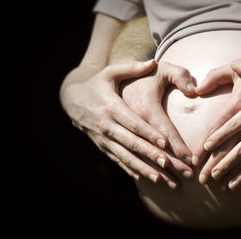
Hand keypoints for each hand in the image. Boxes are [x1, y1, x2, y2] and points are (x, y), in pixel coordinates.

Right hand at [61, 60, 191, 187]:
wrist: (72, 99)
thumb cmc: (98, 84)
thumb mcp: (111, 72)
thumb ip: (131, 68)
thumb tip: (153, 61)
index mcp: (111, 106)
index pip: (133, 122)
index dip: (149, 133)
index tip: (165, 143)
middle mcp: (107, 125)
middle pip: (131, 142)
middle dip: (149, 155)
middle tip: (168, 165)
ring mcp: (103, 138)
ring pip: (125, 155)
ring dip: (142, 168)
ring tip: (160, 178)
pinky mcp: (102, 145)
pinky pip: (117, 159)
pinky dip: (130, 169)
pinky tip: (143, 178)